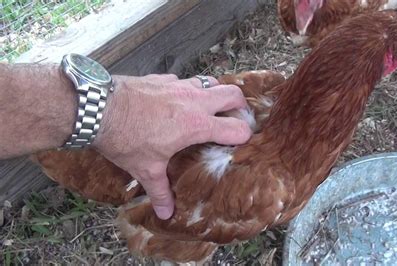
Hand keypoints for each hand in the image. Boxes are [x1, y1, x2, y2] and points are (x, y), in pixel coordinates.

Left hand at [93, 74, 251, 218]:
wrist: (97, 108)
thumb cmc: (124, 138)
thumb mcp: (145, 169)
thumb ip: (160, 191)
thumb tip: (166, 213)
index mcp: (196, 125)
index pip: (237, 127)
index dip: (244, 135)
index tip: (241, 142)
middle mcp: (194, 101)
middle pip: (233, 94)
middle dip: (240, 105)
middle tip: (234, 118)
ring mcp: (179, 86)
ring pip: (211, 82)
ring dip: (215, 94)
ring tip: (207, 109)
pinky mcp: (163, 78)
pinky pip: (185, 81)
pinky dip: (188, 90)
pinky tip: (175, 101)